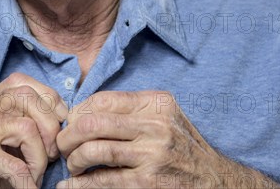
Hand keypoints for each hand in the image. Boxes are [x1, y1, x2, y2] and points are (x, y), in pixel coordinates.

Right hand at [0, 73, 67, 188]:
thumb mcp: (10, 144)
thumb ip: (27, 124)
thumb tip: (62, 116)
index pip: (20, 82)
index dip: (47, 97)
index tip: (61, 121)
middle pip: (25, 96)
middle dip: (50, 125)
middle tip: (53, 154)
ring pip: (26, 127)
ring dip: (40, 157)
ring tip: (35, 176)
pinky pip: (15, 165)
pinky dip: (28, 182)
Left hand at [56, 90, 279, 187]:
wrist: (217, 182)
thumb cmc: (182, 148)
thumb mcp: (164, 117)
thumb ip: (131, 110)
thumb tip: (82, 113)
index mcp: (155, 103)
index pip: (102, 99)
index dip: (78, 112)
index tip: (70, 125)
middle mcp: (155, 124)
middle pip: (92, 122)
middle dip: (68, 135)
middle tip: (62, 146)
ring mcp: (152, 154)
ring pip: (94, 149)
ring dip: (73, 159)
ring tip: (72, 166)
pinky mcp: (148, 182)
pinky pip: (104, 180)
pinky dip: (80, 184)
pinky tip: (69, 186)